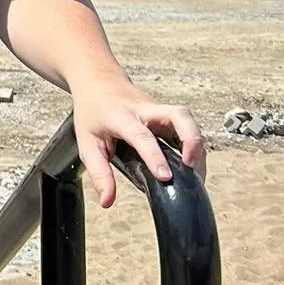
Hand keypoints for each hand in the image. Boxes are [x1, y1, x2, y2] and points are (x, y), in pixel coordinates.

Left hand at [70, 78, 205, 209]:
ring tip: (196, 173)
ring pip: (187, 119)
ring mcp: (159, 110)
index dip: (155, 156)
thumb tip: (107, 202)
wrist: (98, 82)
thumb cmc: (92, 114)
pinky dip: (193, 144)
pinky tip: (192, 164)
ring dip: (196, 144)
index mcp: (121, 117)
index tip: (165, 177)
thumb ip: (99, 173)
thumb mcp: (87, 143)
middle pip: (178, 115)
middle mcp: (145, 110)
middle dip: (191, 139)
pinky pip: (186, 126)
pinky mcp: (167, 115)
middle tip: (191, 167)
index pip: (141, 135)